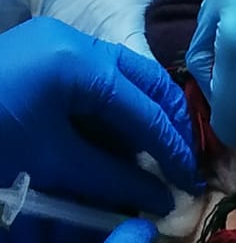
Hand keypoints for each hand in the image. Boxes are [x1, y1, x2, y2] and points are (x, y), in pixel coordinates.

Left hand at [0, 18, 197, 218]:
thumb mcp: (51, 162)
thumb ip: (112, 179)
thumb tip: (162, 201)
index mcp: (78, 61)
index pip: (145, 107)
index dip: (171, 149)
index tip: (190, 183)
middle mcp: (74, 40)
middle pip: (144, 79)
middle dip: (167, 124)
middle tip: (181, 165)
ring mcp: (55, 43)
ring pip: (121, 78)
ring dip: (142, 118)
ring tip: (154, 160)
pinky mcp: (40, 56)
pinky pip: (93, 82)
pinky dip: (112, 113)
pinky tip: (118, 146)